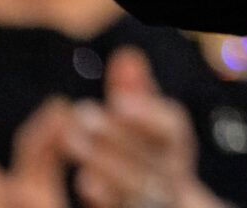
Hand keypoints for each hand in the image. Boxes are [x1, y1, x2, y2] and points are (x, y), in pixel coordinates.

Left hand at [68, 46, 229, 207]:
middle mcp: (170, 180)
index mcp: (175, 151)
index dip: (148, 115)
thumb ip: (137, 95)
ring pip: (138, 188)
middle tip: (83, 112)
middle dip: (118, 136)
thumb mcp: (148, 128)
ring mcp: (158, 202)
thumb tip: (126, 55)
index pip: (172, 130)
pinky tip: (83, 179)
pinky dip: (107, 197)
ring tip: (71, 137)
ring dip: (106, 162)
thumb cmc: (149, 162)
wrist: (166, 206)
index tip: (118, 101)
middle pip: (153, 159)